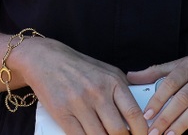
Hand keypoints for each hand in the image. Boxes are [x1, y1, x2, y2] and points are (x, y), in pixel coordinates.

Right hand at [10, 38, 149, 134]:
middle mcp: (98, 93)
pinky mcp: (62, 114)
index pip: (134, 113)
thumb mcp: (107, 71)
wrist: (46, 60)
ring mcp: (79, 104)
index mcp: (113, 82)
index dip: (141, 131)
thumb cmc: (80, 68)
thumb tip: (138, 111)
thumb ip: (123, 88)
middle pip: (118, 129)